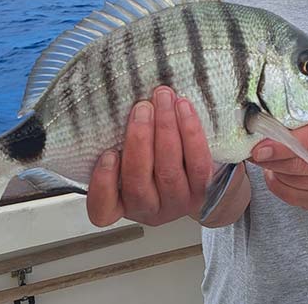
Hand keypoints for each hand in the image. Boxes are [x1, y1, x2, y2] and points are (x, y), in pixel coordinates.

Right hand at [86, 86, 212, 226]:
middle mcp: (149, 209)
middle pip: (138, 182)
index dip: (103, 183)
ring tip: (163, 99)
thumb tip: (114, 109)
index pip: (103, 210)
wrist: (204, 178)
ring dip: (165, 129)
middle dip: (139, 140)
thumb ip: (121, 144)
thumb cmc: (156, 160)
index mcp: (123, 204)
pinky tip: (183, 108)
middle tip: (141, 107)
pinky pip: (198, 163)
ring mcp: (178, 202)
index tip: (108, 153)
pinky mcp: (204, 191)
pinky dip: (191, 133)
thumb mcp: (132, 158)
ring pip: (169, 170)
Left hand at [250, 108, 307, 209]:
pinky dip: (277, 185)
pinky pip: (293, 195)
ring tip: (264, 160)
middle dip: (274, 158)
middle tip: (254, 152)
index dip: (284, 144)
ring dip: (274, 170)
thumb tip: (262, 117)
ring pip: (295, 179)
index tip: (261, 146)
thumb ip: (300, 113)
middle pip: (302, 162)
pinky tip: (274, 174)